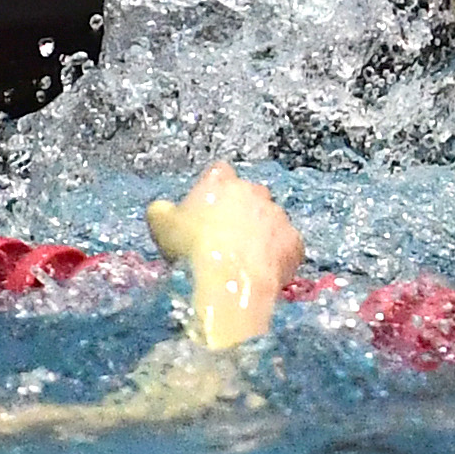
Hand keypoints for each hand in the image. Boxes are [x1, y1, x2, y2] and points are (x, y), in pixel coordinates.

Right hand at [146, 163, 302, 349]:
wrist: (227, 280)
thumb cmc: (190, 247)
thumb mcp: (160, 225)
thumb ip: (162, 210)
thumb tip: (162, 209)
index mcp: (221, 180)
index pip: (219, 173)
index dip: (214, 190)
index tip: (206, 210)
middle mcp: (254, 190)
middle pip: (249, 195)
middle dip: (241, 210)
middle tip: (225, 237)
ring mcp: (278, 215)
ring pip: (270, 220)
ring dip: (261, 233)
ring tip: (244, 260)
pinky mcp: (294, 241)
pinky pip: (286, 245)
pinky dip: (278, 255)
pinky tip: (264, 271)